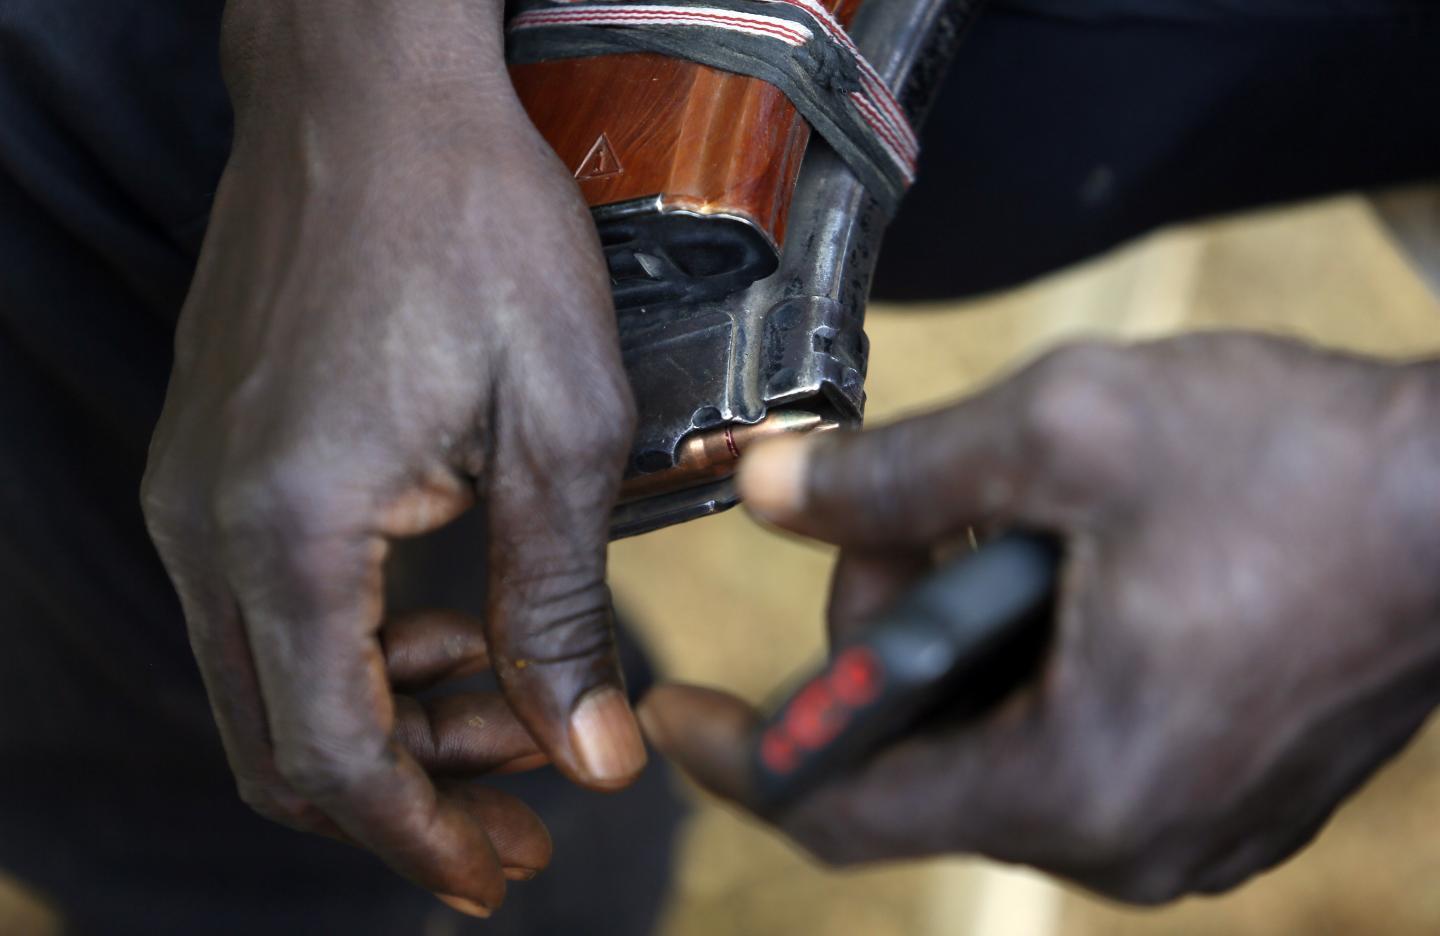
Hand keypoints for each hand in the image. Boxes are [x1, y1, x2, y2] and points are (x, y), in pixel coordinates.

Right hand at [141, 0, 642, 915]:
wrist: (372, 95)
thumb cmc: (475, 230)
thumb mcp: (561, 424)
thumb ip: (563, 605)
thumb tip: (592, 754)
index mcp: (291, 530)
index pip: (335, 756)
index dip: (420, 837)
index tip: (498, 872)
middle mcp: (209, 526)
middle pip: (284, 744)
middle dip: (408, 800)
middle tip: (521, 816)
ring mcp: (195, 491)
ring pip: (272, 684)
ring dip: (391, 726)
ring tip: (513, 714)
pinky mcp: (213, 460)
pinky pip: (266, 609)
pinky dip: (360, 651)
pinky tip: (451, 628)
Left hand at [640, 333, 1439, 902]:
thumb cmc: (1296, 464)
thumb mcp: (1064, 432)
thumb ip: (891, 474)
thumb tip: (765, 490)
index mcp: (1078, 777)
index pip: (841, 808)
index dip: (740, 757)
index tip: (671, 718)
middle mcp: (1131, 841)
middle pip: (916, 764)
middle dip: (878, 634)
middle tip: (906, 513)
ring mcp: (1183, 829)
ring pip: (990, 750)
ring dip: (956, 640)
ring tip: (1003, 521)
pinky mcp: (1219, 795)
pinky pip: (1064, 747)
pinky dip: (1025, 664)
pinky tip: (1059, 568)